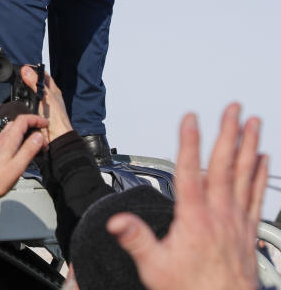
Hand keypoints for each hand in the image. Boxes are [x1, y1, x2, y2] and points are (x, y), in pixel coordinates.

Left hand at [0, 113, 46, 195]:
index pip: (23, 120)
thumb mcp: (18, 165)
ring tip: (34, 145)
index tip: (45, 124)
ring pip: (12, 130)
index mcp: (8, 140)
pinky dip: (18, 139)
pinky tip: (21, 150)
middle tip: (42, 139)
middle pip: (18, 123)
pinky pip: (7, 138)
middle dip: (32, 126)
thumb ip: (29, 149)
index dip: (36, 119)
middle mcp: (1, 139)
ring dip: (25, 133)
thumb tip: (39, 136)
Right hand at [20, 65, 72, 142]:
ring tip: (16, 87)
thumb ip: (35, 83)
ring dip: (23, 92)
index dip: (35, 70)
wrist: (55, 137)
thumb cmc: (56, 118)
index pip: (43, 75)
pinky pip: (26, 105)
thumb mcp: (45, 96)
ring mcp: (40, 106)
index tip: (24, 67)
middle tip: (18, 76)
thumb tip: (26, 70)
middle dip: (27, 80)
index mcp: (53, 91)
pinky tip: (18, 101)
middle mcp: (47, 97)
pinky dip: (21, 102)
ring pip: (30, 95)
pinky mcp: (34, 114)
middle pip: (35, 84)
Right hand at [106, 104, 267, 289]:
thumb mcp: (155, 267)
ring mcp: (237, 221)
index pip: (190, 172)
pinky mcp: (248, 229)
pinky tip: (263, 160)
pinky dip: (260, 175)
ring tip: (254, 124)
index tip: (190, 119)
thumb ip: (136, 239)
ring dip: (250, 147)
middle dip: (229, 134)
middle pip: (225, 166)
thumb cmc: (192, 289)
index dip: (189, 143)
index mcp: (195, 219)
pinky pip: (257, 195)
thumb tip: (117, 221)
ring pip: (245, 176)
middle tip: (234, 109)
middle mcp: (220, 215)